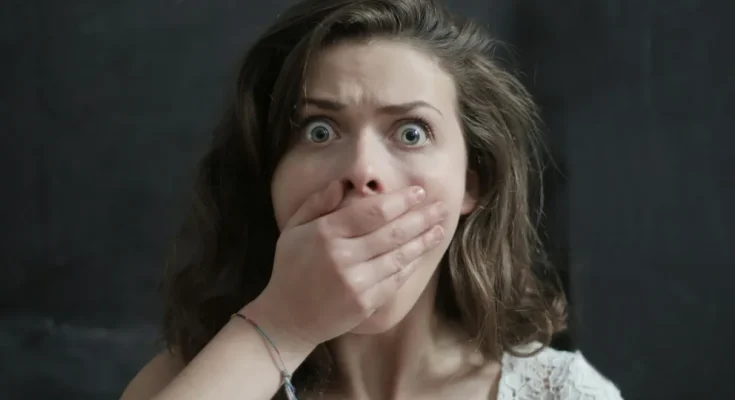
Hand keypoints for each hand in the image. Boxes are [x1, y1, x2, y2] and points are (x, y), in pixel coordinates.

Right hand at [249, 181, 447, 347]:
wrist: (288, 318)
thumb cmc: (291, 268)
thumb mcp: (293, 229)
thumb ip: (317, 203)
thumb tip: (342, 183)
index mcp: (325, 234)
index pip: (372, 212)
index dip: (400, 201)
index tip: (418, 192)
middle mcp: (343, 257)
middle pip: (393, 232)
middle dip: (421, 218)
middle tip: (441, 206)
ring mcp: (356, 283)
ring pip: (399, 256)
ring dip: (423, 241)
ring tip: (440, 228)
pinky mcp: (365, 303)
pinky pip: (395, 280)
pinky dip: (410, 264)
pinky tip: (421, 253)